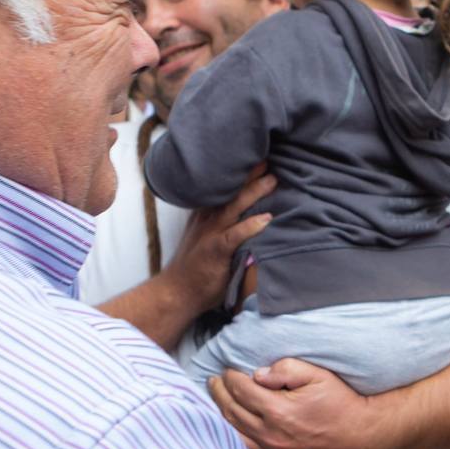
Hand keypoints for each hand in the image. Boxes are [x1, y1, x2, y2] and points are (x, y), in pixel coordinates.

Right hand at [161, 166, 275, 309]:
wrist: (176, 292)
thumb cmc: (196, 268)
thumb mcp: (207, 238)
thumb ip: (224, 225)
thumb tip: (253, 215)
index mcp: (206, 214)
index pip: (224, 188)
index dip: (240, 172)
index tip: (257, 156)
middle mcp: (208, 219)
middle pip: (231, 191)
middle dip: (250, 173)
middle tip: (269, 157)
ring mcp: (211, 233)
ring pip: (234, 207)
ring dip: (254, 192)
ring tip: (272, 180)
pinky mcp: (215, 250)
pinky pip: (235, 235)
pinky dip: (250, 225)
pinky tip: (266, 219)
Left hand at [209, 358, 396, 448]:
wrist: (363, 438)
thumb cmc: (342, 404)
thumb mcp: (319, 376)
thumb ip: (286, 368)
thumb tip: (257, 375)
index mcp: (279, 410)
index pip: (240, 390)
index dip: (229, 377)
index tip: (227, 371)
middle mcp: (271, 436)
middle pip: (230, 412)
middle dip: (218, 394)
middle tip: (213, 383)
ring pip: (231, 437)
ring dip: (218, 419)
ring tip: (214, 405)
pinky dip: (230, 447)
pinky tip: (226, 436)